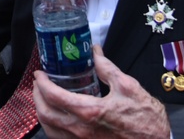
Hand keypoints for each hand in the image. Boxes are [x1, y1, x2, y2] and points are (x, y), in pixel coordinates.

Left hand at [33, 45, 169, 138]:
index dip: (42, 83)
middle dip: (36, 97)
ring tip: (44, 100)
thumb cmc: (146, 120)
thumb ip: (107, 68)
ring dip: (42, 113)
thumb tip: (95, 52)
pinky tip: (58, 118)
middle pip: (45, 114)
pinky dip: (53, 127)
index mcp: (90, 111)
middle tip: (38, 85)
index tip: (40, 75)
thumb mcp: (128, 87)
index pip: (53, 96)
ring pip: (49, 130)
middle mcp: (82, 130)